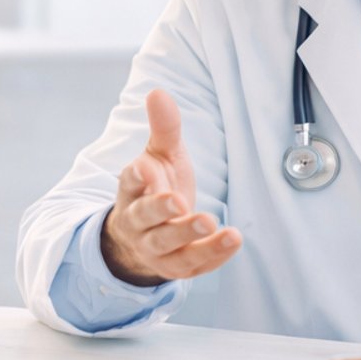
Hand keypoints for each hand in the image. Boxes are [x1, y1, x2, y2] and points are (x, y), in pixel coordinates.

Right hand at [99, 89, 242, 286]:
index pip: (128, 184)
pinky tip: (232, 239)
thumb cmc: (156, 188)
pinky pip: (193, 266)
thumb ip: (163, 128)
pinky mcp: (176, 267)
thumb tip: (157, 91)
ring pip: (169, 247)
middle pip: (145, 219)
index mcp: (131, 191)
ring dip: (190, 237)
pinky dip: (212, 255)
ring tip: (212, 221)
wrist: (143, 238)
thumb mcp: (160, 156)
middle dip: (161, 211)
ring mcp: (156, 249)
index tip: (145, 168)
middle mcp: (138, 223)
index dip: (136, 177)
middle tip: (180, 201)